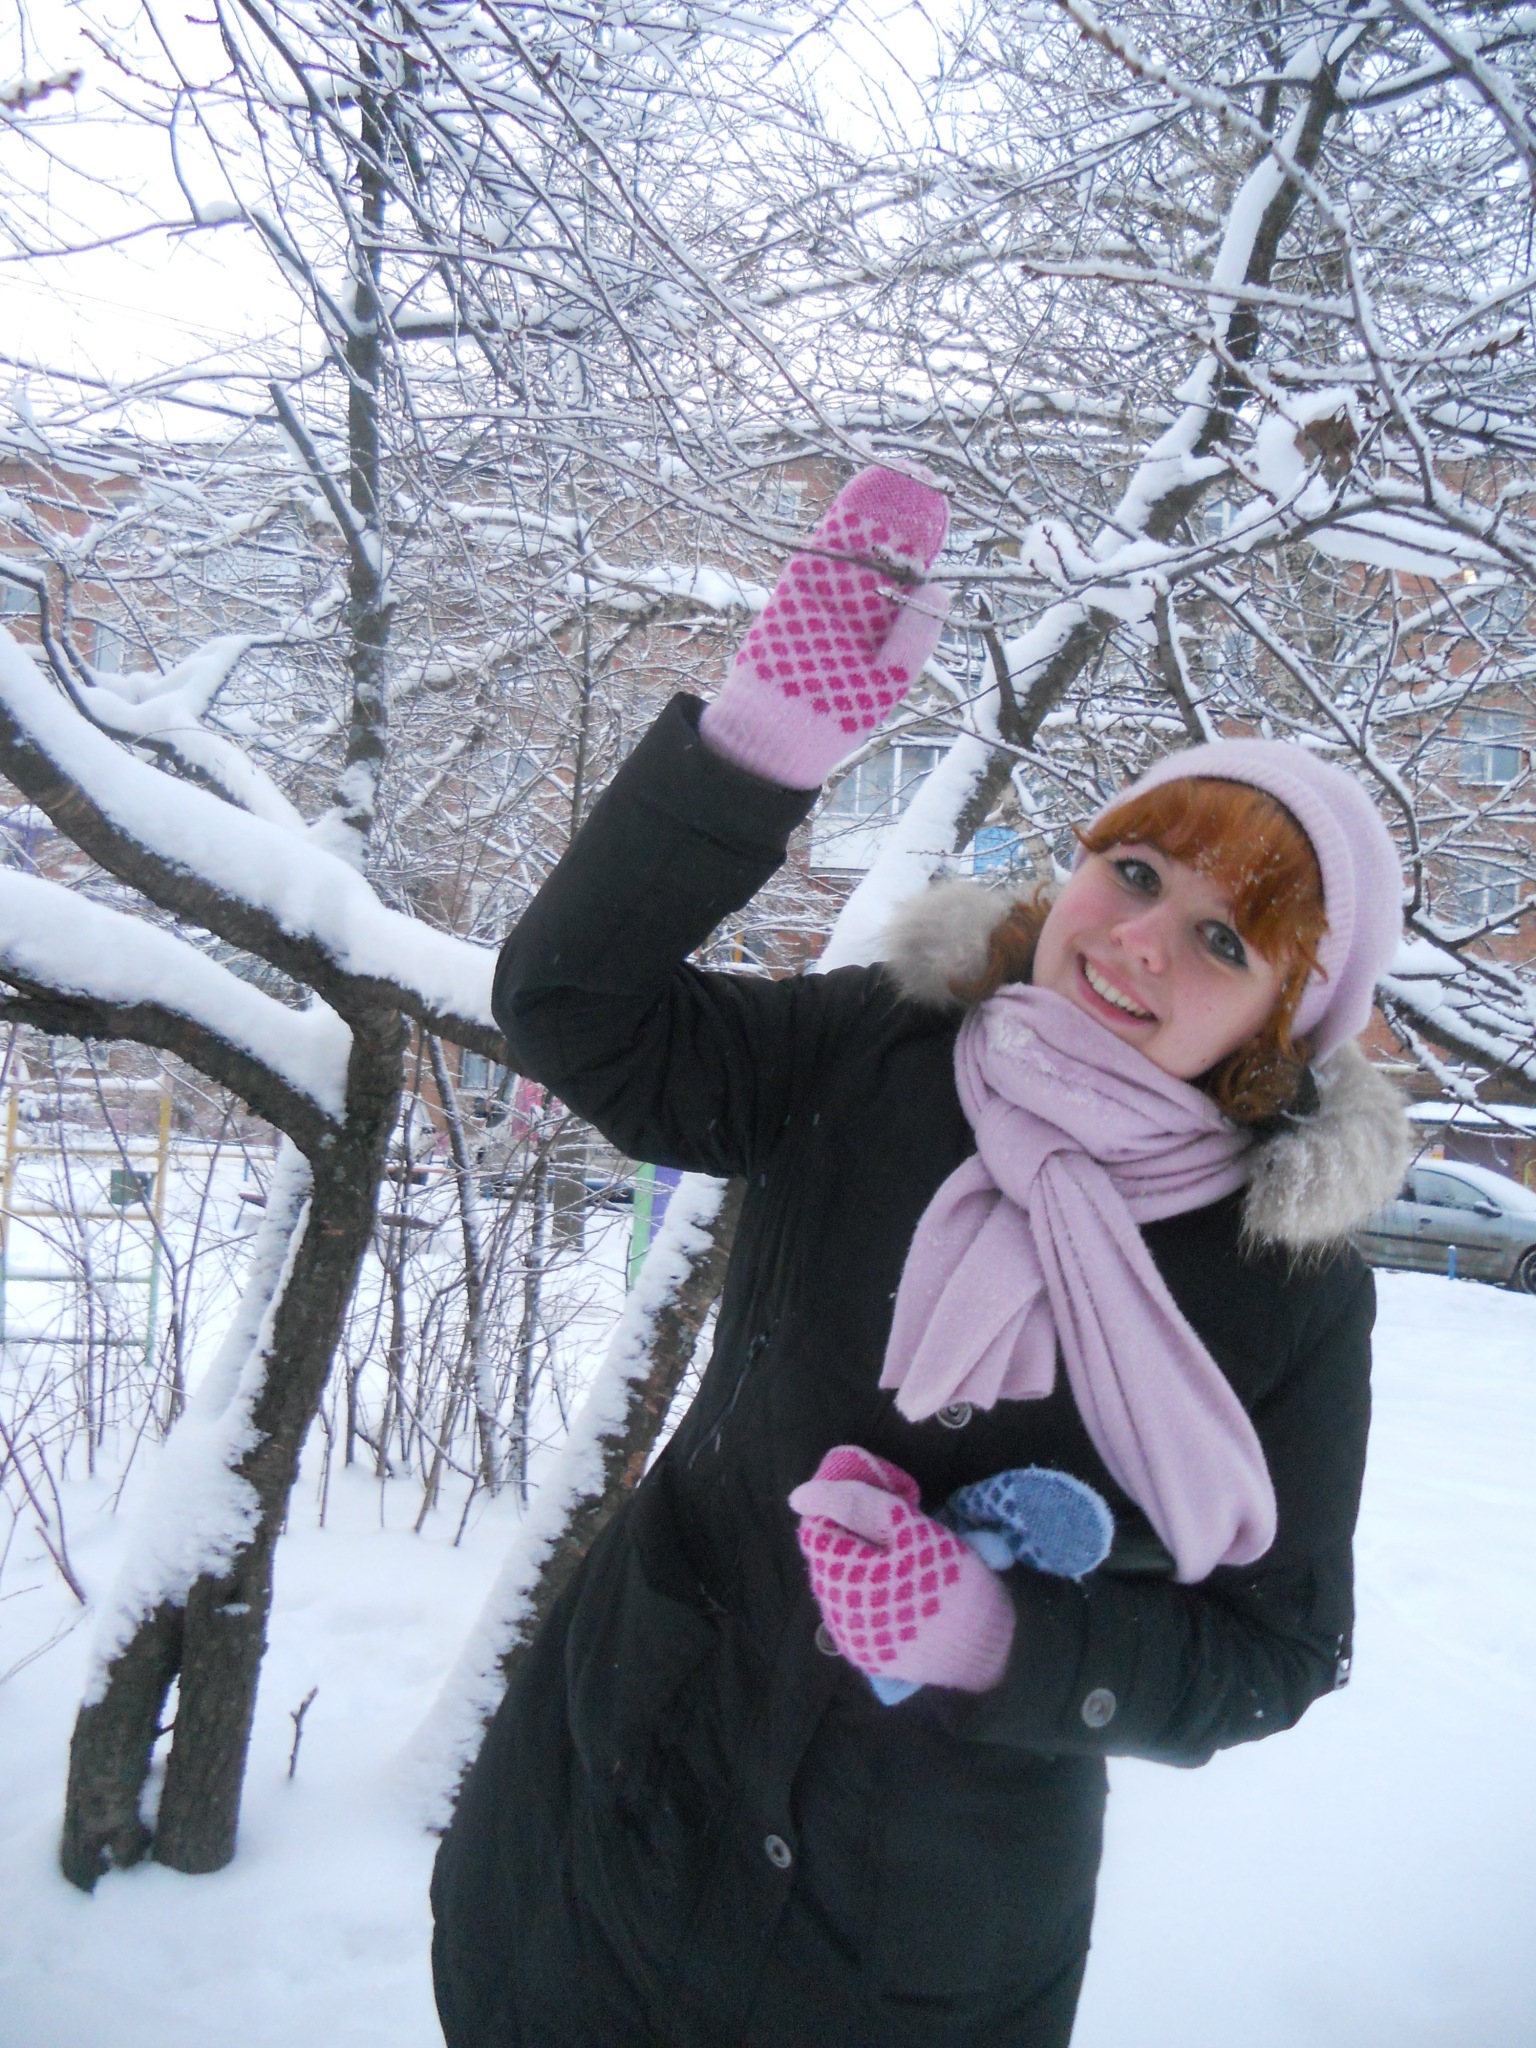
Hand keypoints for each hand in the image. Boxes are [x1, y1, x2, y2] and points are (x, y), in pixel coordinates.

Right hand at [700, 466, 949, 790]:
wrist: (775, 737)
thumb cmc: (834, 719)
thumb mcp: (887, 680)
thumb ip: (913, 638)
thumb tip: (940, 589)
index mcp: (886, 631)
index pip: (910, 580)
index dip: (924, 546)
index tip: (940, 512)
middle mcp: (860, 610)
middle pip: (884, 553)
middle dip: (902, 518)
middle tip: (923, 479)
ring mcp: (827, 600)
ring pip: (854, 546)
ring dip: (873, 510)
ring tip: (896, 473)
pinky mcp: (795, 596)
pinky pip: (818, 555)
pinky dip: (836, 528)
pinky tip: (856, 498)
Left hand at [788, 1446, 1013, 1693]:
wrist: (995, 1649)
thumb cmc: (952, 1579)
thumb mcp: (910, 1528)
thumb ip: (855, 1503)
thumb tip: (799, 1496)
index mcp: (840, 1581)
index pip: (818, 1530)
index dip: (844, 1509)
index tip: (879, 1504)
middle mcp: (835, 1617)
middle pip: (830, 1560)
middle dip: (855, 1538)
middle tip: (899, 1530)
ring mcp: (852, 1643)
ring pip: (842, 1587)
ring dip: (863, 1567)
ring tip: (905, 1562)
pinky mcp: (872, 1660)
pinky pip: (858, 1615)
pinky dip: (873, 1596)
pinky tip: (904, 1592)